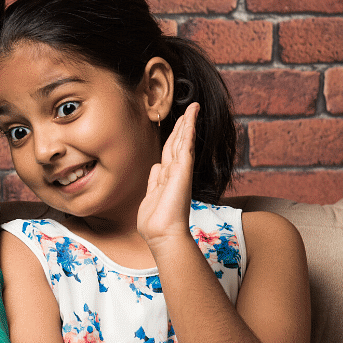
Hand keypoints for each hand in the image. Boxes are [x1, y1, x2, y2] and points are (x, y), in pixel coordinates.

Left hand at [137, 101, 197, 250]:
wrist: (162, 234)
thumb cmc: (155, 222)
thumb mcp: (151, 196)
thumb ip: (154, 180)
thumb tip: (156, 167)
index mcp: (166, 178)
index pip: (170, 152)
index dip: (173, 137)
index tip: (177, 124)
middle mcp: (175, 172)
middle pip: (178, 143)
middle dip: (183, 125)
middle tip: (189, 110)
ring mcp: (180, 171)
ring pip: (183, 141)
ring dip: (187, 123)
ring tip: (192, 108)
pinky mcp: (183, 171)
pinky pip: (186, 146)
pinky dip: (188, 130)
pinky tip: (190, 118)